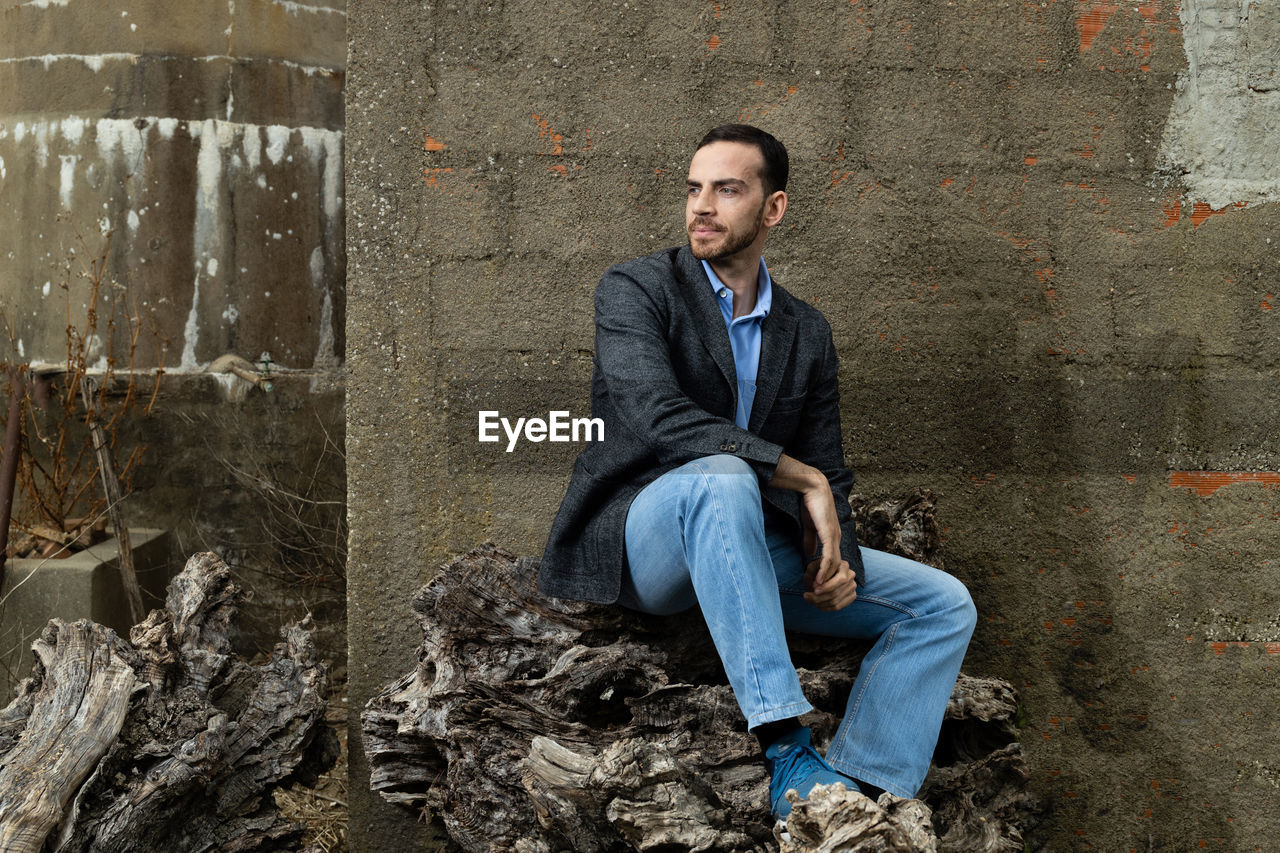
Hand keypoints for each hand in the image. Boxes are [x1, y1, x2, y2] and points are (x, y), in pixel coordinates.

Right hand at [772, 454, 856, 610]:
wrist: (813, 486)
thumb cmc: (811, 503)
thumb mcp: (810, 526)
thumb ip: (811, 540)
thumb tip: (809, 554)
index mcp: (833, 536)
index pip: (834, 561)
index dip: (828, 575)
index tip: (819, 586)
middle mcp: (837, 538)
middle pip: (837, 567)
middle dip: (829, 582)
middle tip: (821, 596)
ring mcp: (834, 536)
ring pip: (834, 565)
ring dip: (826, 580)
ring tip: (818, 592)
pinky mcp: (828, 533)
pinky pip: (828, 556)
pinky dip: (824, 570)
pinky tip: (819, 580)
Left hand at [804, 555, 857, 610]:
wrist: (825, 574)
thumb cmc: (818, 569)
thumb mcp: (814, 567)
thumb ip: (815, 574)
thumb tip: (816, 586)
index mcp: (844, 566)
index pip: (840, 579)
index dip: (826, 586)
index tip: (813, 588)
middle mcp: (851, 576)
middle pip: (836, 592)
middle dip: (819, 597)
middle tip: (806, 596)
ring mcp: (852, 587)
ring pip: (835, 601)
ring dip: (820, 603)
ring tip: (809, 600)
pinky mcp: (851, 596)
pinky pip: (837, 607)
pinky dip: (825, 607)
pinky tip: (816, 604)